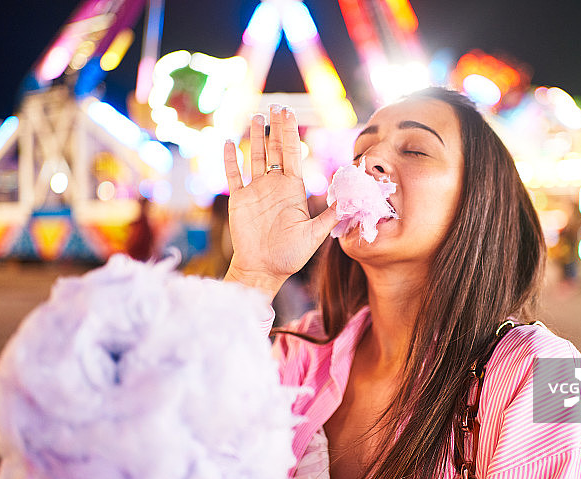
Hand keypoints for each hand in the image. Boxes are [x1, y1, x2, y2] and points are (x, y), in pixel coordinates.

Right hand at [223, 105, 337, 298]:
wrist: (264, 270)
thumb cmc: (290, 256)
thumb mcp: (315, 235)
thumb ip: (331, 216)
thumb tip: (351, 200)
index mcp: (293, 190)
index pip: (293, 154)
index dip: (291, 133)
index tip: (290, 114)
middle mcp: (274, 186)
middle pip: (275, 149)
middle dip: (276, 128)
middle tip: (276, 106)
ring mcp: (256, 191)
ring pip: (255, 157)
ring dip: (254, 137)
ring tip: (255, 116)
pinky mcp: (239, 200)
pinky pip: (234, 176)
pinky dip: (231, 160)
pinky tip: (229, 143)